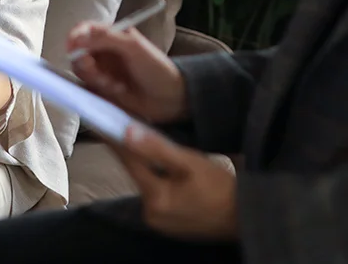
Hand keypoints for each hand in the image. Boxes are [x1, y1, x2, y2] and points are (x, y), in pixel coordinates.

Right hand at [66, 23, 187, 123]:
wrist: (171, 98)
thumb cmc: (157, 68)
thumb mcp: (134, 47)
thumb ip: (106, 38)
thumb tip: (78, 37)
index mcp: (112, 35)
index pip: (85, 31)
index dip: (75, 38)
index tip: (72, 48)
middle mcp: (105, 52)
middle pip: (78, 53)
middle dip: (85, 64)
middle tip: (98, 73)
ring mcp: (104, 71)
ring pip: (82, 72)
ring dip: (95, 78)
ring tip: (115, 84)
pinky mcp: (104, 89)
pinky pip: (90, 88)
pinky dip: (100, 90)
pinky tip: (119, 91)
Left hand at [110, 124, 237, 241]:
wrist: (244, 218)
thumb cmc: (221, 188)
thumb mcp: (191, 163)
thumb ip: (158, 148)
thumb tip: (126, 132)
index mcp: (154, 198)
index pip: (128, 162)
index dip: (116, 141)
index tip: (103, 123)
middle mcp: (150, 214)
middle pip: (137, 174)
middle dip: (134, 153)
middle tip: (128, 128)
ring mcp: (158, 222)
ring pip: (147, 185)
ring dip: (147, 167)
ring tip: (148, 146)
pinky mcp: (167, 225)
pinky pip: (157, 197)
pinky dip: (158, 182)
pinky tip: (166, 171)